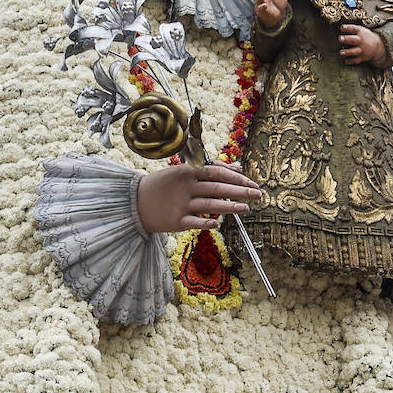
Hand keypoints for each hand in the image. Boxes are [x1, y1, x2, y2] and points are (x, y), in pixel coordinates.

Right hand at [137, 162, 261, 233]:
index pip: (216, 172)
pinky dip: (206, 222)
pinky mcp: (176, 221)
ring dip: (230, 207)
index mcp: (187, 172)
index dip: (236, 177)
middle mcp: (185, 187)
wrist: (135, 202)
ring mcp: (180, 204)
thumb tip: (237, 168)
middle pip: (217, 188)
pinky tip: (218, 223)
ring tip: (246, 208)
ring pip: (210, 205)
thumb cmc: (163, 186)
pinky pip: (194, 222)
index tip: (251, 182)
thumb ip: (210, 169)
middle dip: (240, 191)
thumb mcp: (183, 172)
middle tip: (258, 194)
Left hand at [338, 23, 383, 65]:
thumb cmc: (363, 36)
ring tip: (341, 52)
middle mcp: (361, 40)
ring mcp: (362, 49)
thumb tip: (338, 28)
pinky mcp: (362, 57)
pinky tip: (346, 61)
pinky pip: (357, 60)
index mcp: (360, 32)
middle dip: (347, 39)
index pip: (354, 29)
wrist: (377, 45)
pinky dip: (351, 61)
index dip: (348, 28)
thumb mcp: (360, 30)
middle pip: (354, 40)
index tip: (342, 27)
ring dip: (348, 52)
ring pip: (355, 51)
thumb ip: (351, 29)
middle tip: (340, 38)